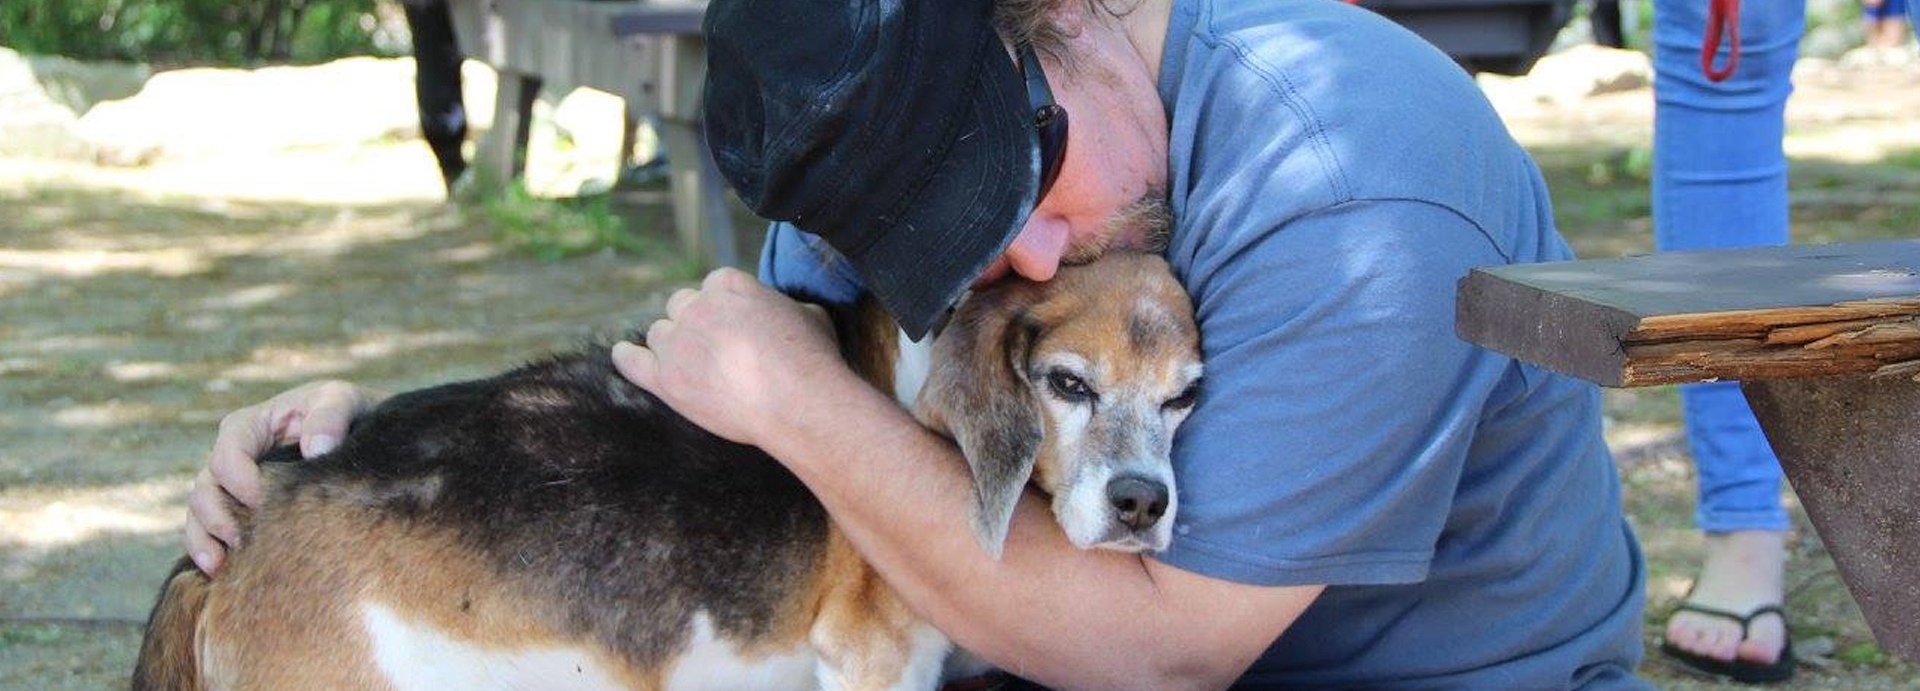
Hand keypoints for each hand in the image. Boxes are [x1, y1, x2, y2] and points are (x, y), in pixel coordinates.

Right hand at [184, 380, 385, 573]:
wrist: (363, 439)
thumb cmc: (347, 413)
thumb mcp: (343, 400)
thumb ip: (330, 415)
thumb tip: (315, 449)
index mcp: (249, 426)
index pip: (228, 454)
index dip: (240, 481)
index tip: (264, 503)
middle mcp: (233, 457)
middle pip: (205, 487)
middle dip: (216, 516)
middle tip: (242, 542)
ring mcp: (232, 486)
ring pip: (200, 513)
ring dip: (204, 540)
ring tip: (219, 567)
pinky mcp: (240, 510)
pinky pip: (211, 532)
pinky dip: (209, 551)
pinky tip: (219, 574)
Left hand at [611, 268, 845, 447]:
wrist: (799, 404)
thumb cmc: (812, 359)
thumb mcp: (810, 314)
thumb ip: (785, 306)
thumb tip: (785, 311)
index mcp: (729, 285)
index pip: (713, 286)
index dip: (724, 307)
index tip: (735, 325)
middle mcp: (697, 307)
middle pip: (680, 306)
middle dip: (694, 323)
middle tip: (713, 346)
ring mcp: (678, 344)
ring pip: (659, 334)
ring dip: (671, 344)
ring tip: (689, 363)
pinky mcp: (667, 379)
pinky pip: (633, 362)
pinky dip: (627, 357)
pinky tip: (624, 354)